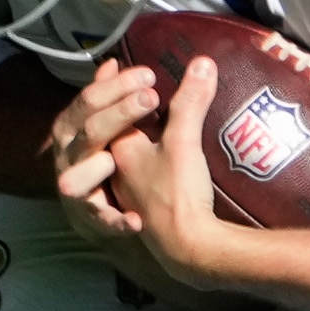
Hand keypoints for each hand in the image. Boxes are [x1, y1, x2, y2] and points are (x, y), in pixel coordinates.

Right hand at [46, 58, 160, 234]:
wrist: (100, 214)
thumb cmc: (103, 161)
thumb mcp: (102, 125)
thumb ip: (105, 97)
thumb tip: (111, 61)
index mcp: (71, 130)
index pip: (88, 101)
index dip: (116, 87)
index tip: (149, 75)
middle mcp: (68, 158)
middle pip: (89, 131)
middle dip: (119, 113)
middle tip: (152, 97)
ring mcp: (77, 190)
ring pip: (77, 178)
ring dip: (95, 169)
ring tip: (114, 160)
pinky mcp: (91, 220)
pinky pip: (101, 220)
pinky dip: (116, 222)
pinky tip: (135, 221)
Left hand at [102, 54, 231, 280]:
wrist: (186, 247)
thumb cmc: (177, 193)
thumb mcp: (184, 140)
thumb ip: (190, 100)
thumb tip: (203, 62)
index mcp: (115, 149)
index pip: (106, 109)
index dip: (119, 86)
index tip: (133, 71)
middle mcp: (113, 169)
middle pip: (107, 130)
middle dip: (114, 106)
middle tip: (137, 90)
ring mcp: (125, 190)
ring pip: (115, 155)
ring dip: (124, 134)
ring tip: (138, 120)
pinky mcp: (142, 206)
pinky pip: (132, 174)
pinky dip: (140, 157)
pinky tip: (153, 157)